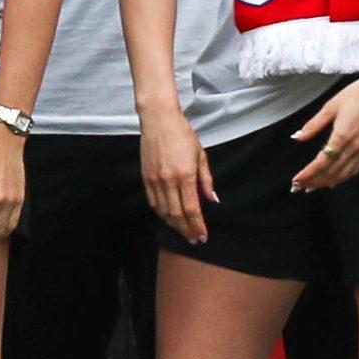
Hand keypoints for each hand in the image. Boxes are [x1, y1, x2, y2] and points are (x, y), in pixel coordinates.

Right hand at [139, 102, 216, 242]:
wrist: (158, 119)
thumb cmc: (182, 134)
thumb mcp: (200, 155)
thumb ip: (206, 180)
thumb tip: (212, 200)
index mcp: (185, 174)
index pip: (192, 208)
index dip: (197, 225)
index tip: (203, 236)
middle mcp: (168, 179)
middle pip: (176, 214)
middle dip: (186, 230)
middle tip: (194, 239)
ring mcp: (155, 179)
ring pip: (163, 211)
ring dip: (174, 224)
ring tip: (183, 231)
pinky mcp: (146, 177)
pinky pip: (153, 202)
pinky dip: (161, 213)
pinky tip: (168, 217)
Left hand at [288, 67, 358, 192]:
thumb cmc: (357, 94)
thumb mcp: (330, 106)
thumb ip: (313, 124)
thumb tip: (297, 137)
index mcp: (343, 136)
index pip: (322, 162)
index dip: (309, 173)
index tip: (296, 180)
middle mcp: (355, 147)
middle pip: (332, 172)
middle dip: (314, 181)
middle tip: (299, 187)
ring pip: (344, 174)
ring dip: (327, 182)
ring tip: (312, 186)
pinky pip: (355, 169)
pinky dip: (342, 178)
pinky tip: (334, 181)